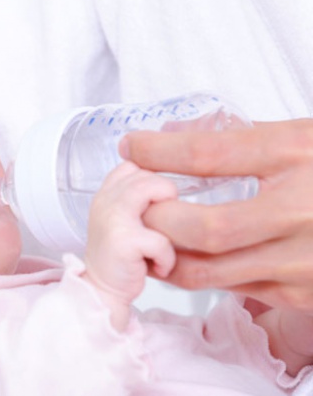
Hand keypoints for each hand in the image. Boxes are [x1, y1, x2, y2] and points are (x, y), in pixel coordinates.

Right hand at [83, 162, 175, 328]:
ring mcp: (112, 219)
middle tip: (166, 224)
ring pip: (155, 192)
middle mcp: (105, 201)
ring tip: (164, 239)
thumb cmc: (118, 260)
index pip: (133, 165)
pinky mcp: (124, 241)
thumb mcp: (121, 220)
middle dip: (167, 197)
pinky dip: (167, 257)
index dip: (152, 178)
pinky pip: (162, 238)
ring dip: (171, 218)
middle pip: (148, 175)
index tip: (157, 203)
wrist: (101, 293)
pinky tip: (159, 266)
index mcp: (105, 194)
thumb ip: (136, 199)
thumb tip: (173, 186)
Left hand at [120, 119, 312, 311]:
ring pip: (209, 270)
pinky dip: (199, 271)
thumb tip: (171, 135)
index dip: (160, 152)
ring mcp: (304, 260)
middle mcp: (304, 211)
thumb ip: (239, 137)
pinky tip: (185, 254)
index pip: (211, 154)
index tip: (132, 146)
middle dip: (156, 216)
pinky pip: (232, 287)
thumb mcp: (301, 136)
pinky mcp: (302, 293)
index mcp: (300, 155)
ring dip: (166, 252)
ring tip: (149, 233)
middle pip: (204, 227)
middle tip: (137, 203)